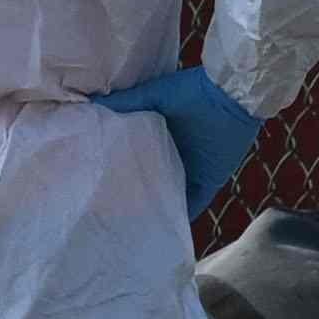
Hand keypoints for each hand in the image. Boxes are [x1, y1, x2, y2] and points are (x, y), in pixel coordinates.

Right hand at [93, 66, 259, 212]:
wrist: (230, 95)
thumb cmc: (192, 91)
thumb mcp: (152, 96)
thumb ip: (123, 103)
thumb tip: (88, 106)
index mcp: (161, 136)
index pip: (138, 157)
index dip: (121, 168)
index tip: (99, 179)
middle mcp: (175, 155)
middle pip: (153, 178)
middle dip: (137, 191)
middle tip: (110, 207)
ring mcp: (192, 170)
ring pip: (170, 194)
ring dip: (157, 206)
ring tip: (132, 223)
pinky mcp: (208, 181)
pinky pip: (193, 204)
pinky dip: (181, 215)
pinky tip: (163, 227)